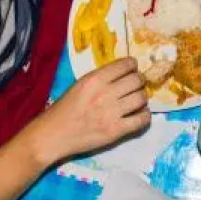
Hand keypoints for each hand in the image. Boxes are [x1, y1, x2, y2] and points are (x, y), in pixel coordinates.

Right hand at [31, 58, 150, 162]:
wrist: (54, 134)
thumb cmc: (65, 109)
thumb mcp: (80, 85)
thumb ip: (101, 78)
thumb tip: (124, 74)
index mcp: (95, 79)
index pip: (125, 64)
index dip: (133, 65)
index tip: (133, 69)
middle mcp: (105, 93)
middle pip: (137, 80)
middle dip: (139, 81)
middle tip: (137, 85)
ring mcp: (112, 113)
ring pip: (141, 98)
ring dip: (142, 98)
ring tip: (137, 100)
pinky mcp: (116, 131)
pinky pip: (142, 120)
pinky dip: (145, 116)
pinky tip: (140, 114)